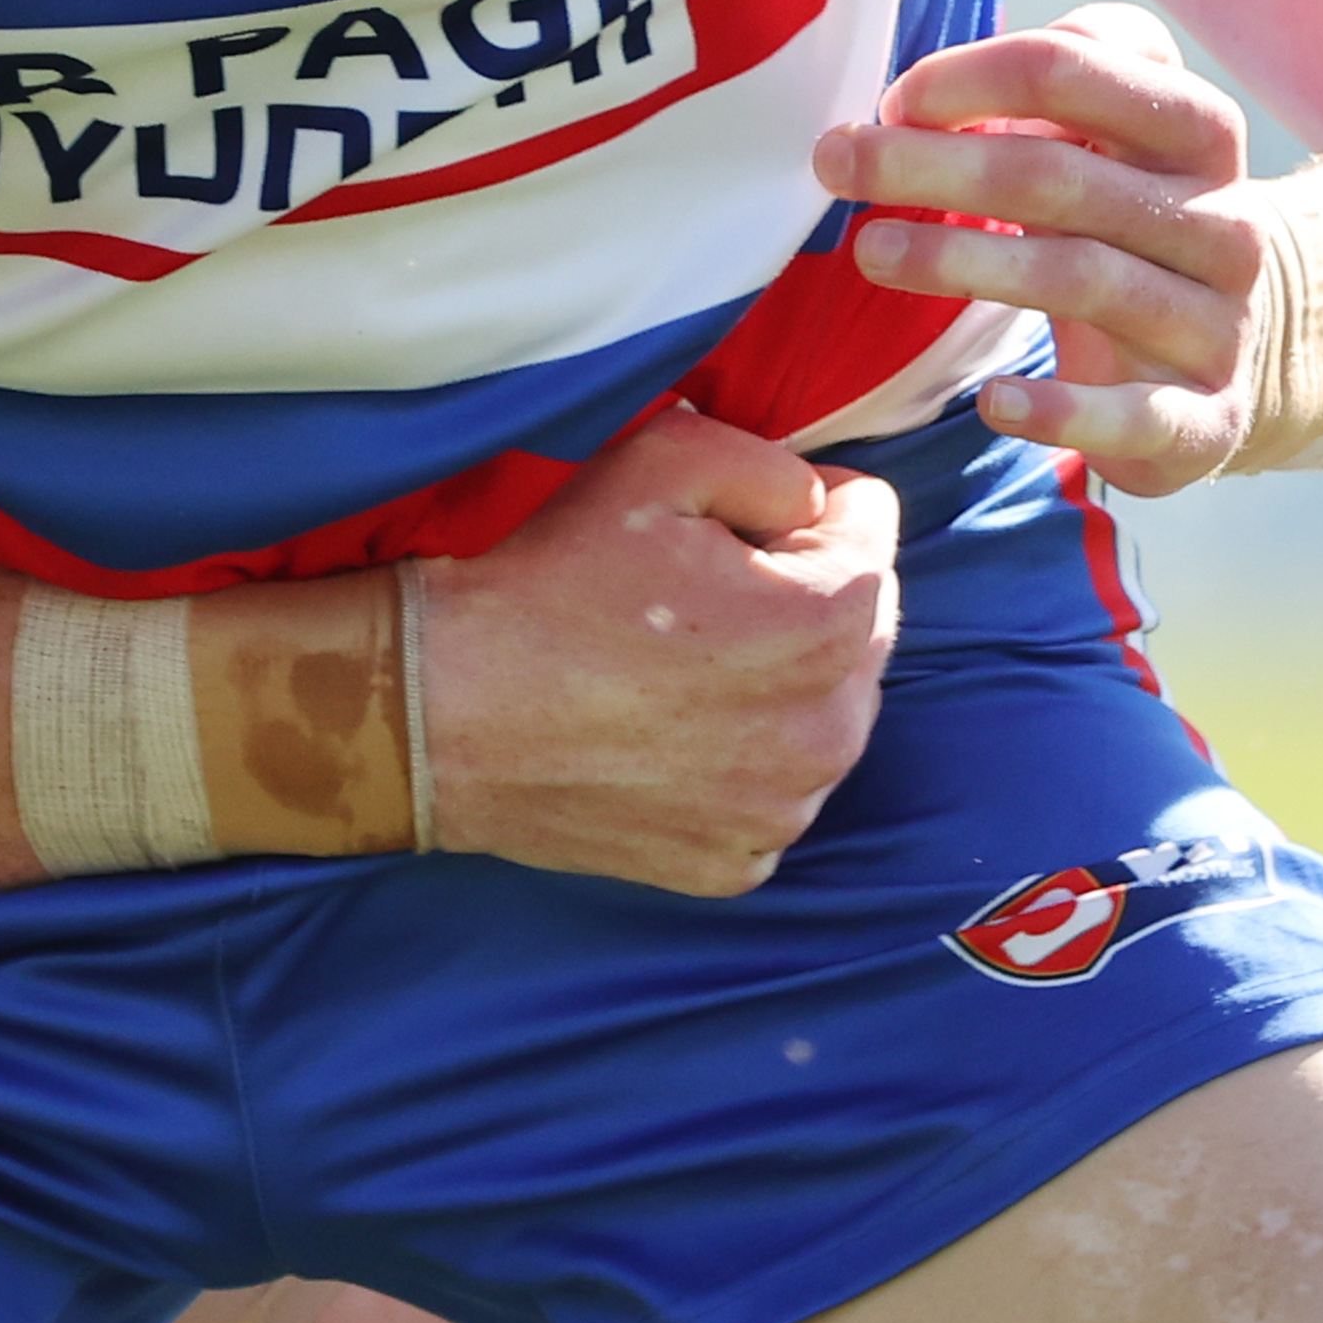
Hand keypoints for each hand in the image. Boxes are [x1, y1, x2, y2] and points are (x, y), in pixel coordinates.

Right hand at [413, 409, 900, 895]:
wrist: (448, 710)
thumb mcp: (664, 458)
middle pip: (861, 623)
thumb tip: (817, 504)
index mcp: (830, 622)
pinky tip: (666, 731)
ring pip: (825, 711)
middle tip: (698, 589)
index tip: (729, 522)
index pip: (874, 524)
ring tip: (680, 664)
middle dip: (803, 592)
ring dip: (781, 680)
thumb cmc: (554, 579)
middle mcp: (832, 730)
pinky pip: (775, 787)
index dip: (801, 505)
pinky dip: (741, 758)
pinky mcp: (737, 864)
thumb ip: (775, 465)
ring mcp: (785, 810)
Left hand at [820, 3, 1268, 496]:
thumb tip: (911, 101)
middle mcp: (1222, 221)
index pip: (1074, 69)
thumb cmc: (1130, 218)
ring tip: (870, 253)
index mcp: (1198, 128)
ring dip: (962, 263)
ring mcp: (1220, 323)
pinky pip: (1135, 417)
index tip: (891, 101)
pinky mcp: (1205, 417)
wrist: (1237, 347)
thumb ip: (1040, 91)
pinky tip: (993, 402)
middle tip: (838, 161)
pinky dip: (1062, 412)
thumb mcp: (1112, 134)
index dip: (968, 77)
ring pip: (1082, 278)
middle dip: (935, 166)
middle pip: (1062, 176)